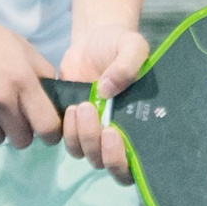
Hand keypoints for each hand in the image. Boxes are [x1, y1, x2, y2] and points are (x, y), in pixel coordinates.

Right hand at [0, 4, 63, 147]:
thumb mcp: (17, 44)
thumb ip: (40, 71)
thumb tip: (54, 96)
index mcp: (21, 81)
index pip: (48, 126)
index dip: (51, 133)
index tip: (46, 132)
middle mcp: (0, 101)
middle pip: (23, 140)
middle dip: (21, 130)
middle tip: (11, 115)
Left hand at [59, 20, 151, 184]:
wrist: (95, 38)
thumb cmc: (120, 45)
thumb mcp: (133, 46)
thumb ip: (128, 65)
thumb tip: (107, 91)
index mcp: (140, 127)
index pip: (134, 167)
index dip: (122, 163)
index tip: (113, 133)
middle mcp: (117, 136)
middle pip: (105, 164)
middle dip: (95, 145)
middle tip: (91, 111)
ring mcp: (93, 131)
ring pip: (83, 153)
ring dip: (79, 136)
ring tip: (80, 106)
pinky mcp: (72, 123)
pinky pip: (66, 139)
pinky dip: (66, 129)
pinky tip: (71, 107)